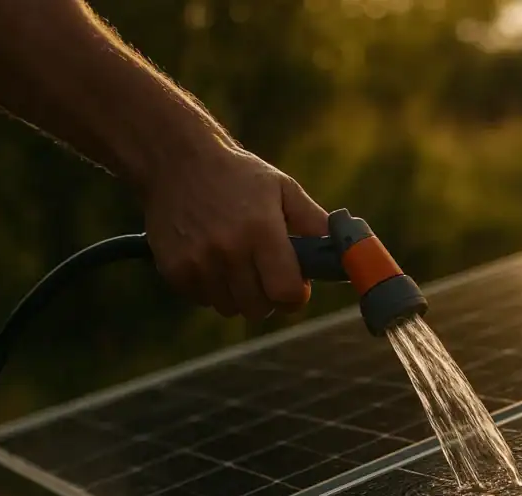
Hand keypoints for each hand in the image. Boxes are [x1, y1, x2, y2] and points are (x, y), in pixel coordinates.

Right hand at [142, 138, 328, 319]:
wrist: (177, 160)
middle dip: (269, 297)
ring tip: (237, 262)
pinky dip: (212, 288)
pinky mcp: (174, 270)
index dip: (295, 296)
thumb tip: (347, 252)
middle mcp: (228, 250)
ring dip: (239, 294)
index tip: (295, 285)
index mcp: (261, 230)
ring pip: (230, 308)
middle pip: (259, 308)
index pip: (285, 293)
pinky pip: (204, 300)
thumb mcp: (283, 189)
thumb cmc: (239, 176)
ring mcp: (198, 262)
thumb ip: (315, 223)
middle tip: (266, 273)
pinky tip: (212, 260)